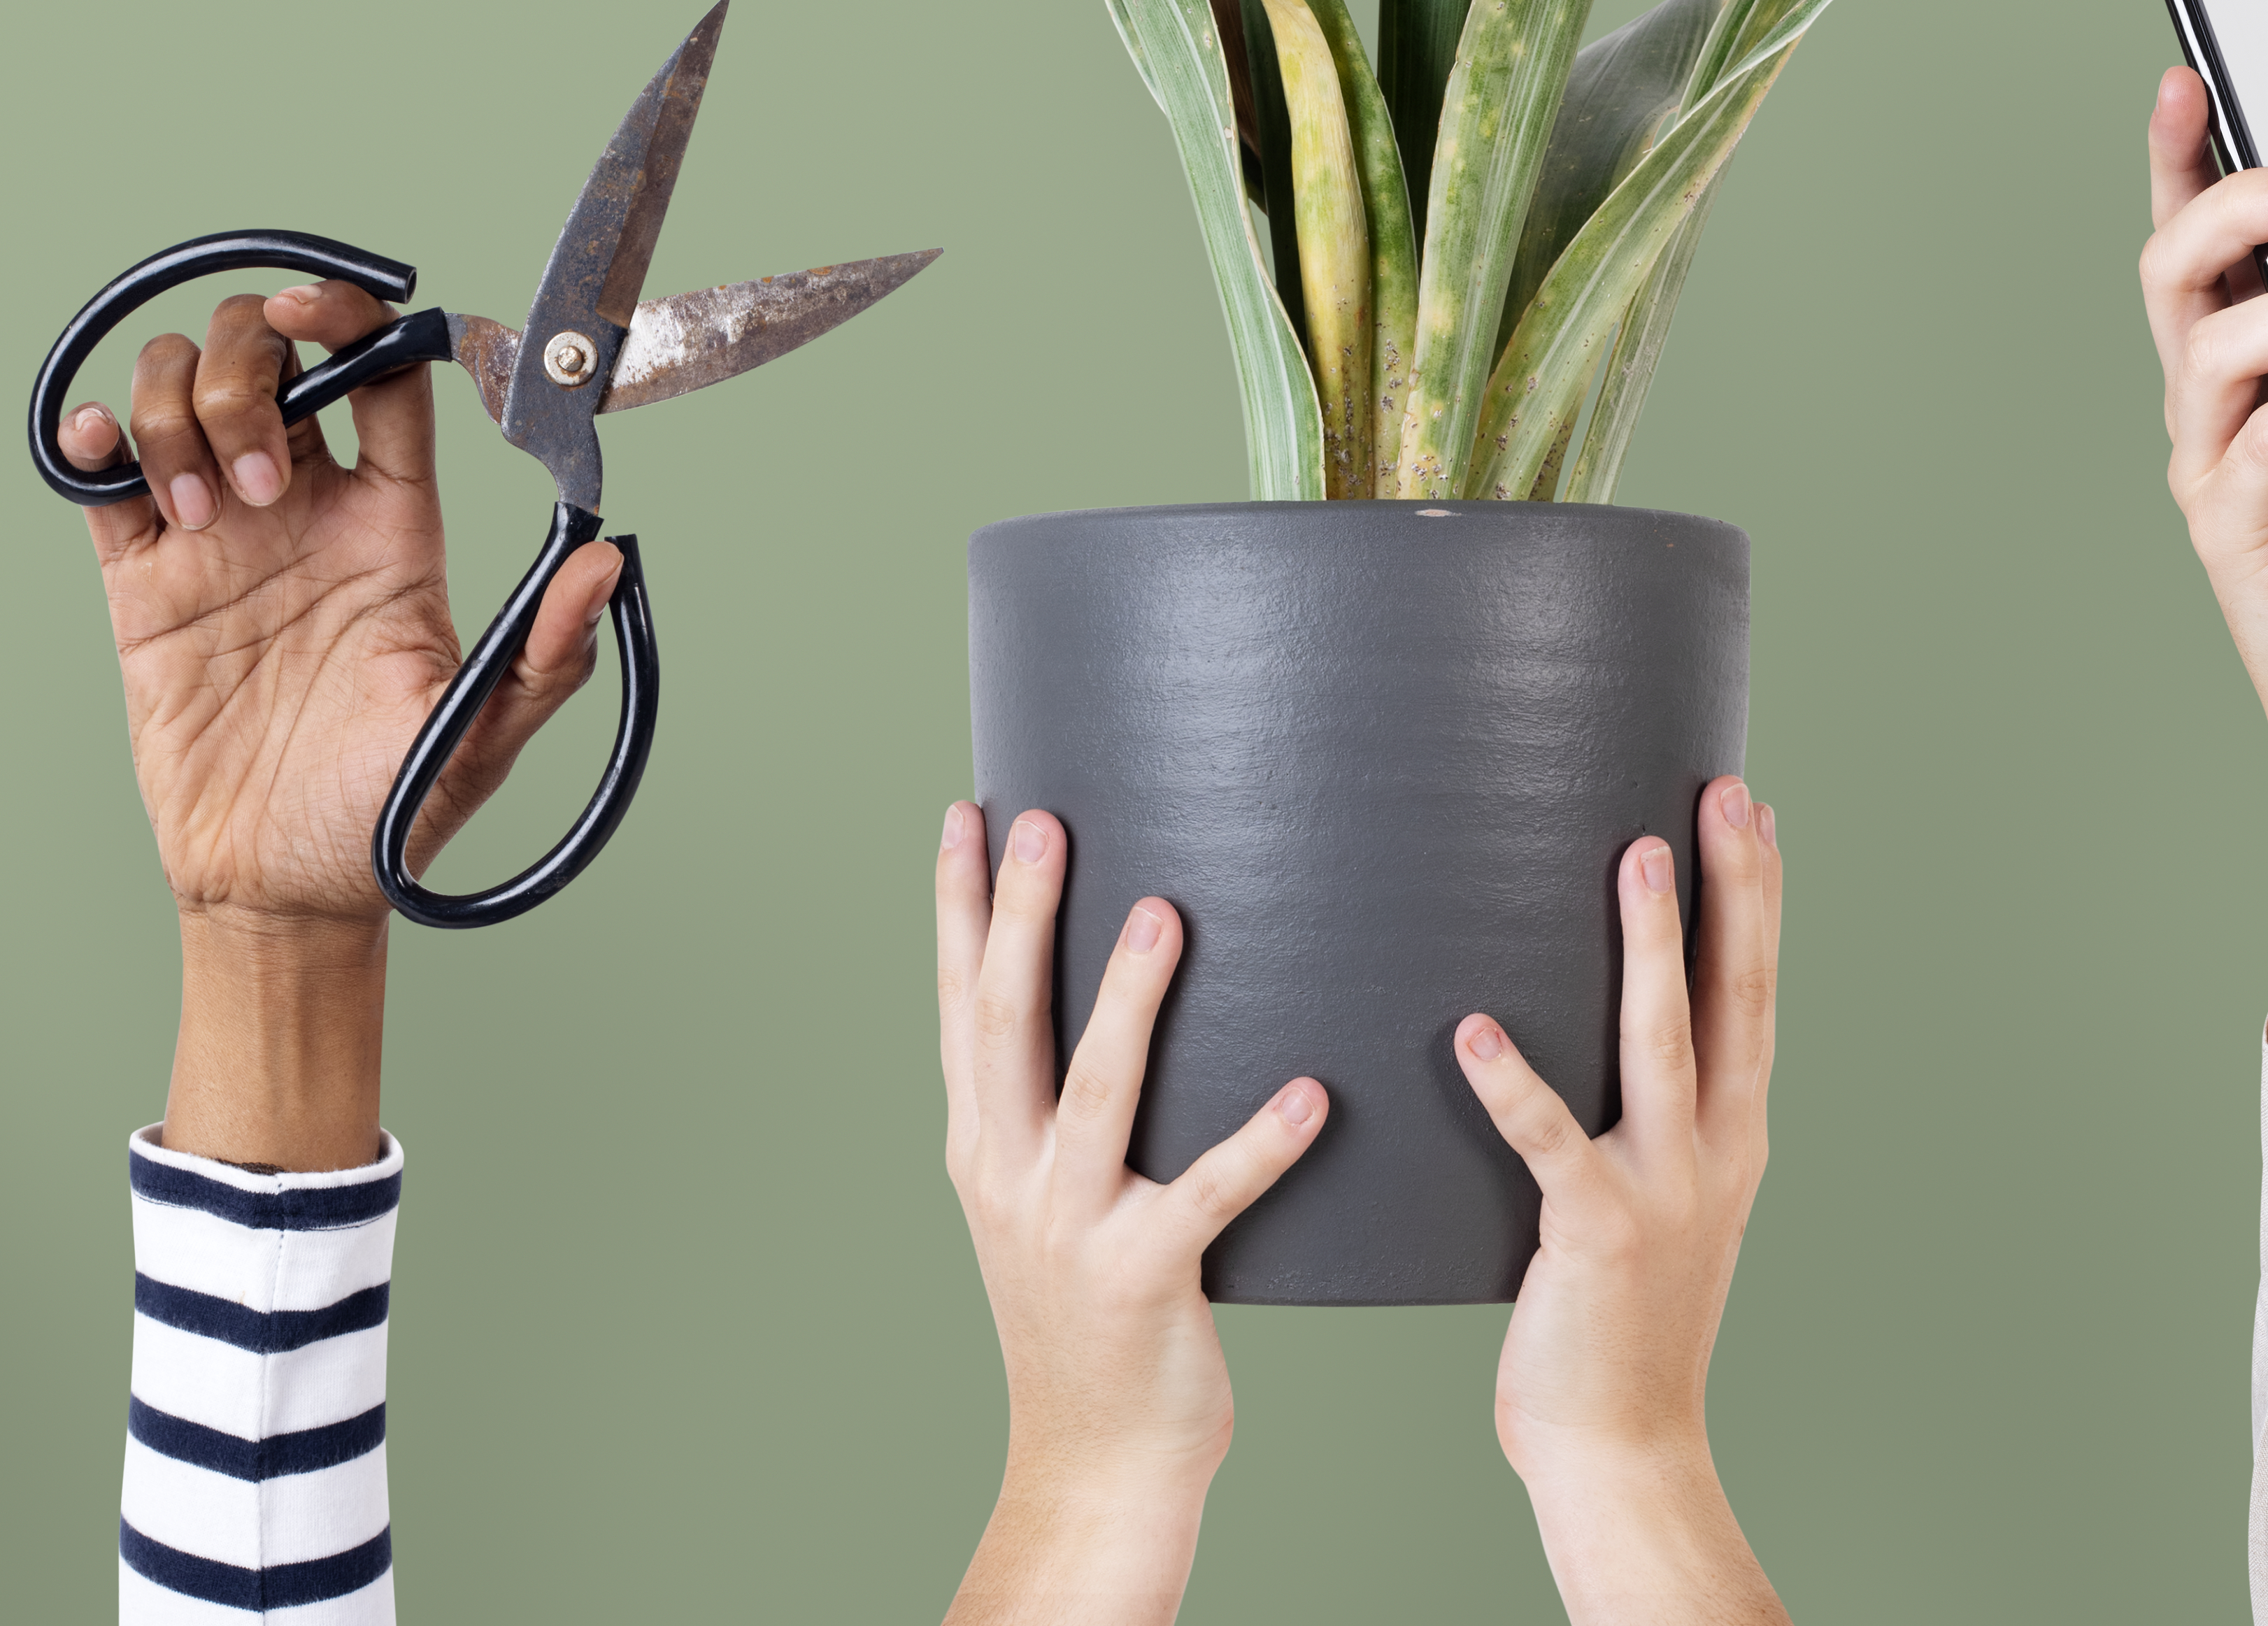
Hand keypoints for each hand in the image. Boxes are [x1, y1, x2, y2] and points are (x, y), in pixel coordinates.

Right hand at [60, 278, 622, 930]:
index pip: (381, 373)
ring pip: (180, 392)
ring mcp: (219, 534)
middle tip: (261, 474)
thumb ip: (546, 652)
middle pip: (270, 355)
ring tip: (197, 512)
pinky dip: (91, 435)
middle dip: (250, 375)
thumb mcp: (481, 735)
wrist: (281, 890)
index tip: (312, 313)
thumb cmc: (387, 813)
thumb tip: (609, 560)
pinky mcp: (144, 579)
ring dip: (176, 414)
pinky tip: (102, 452)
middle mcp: (307, 507)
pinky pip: (104, 476)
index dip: (351, 316)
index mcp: (393, 523)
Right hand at [934, 802, 1327, 1625]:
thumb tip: (1091, 992)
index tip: (968, 812)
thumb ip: (1046, 1111)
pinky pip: (1208, 1195)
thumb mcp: (1034, 1203)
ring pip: (1095, 1091)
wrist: (1096, 1455)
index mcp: (980, 1147)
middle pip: (1007, 1022)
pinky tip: (1308, 1096)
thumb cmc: (1086, 1315)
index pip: (960, 1005)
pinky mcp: (1142, 1275)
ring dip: (1127, 998)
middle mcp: (1008, 1175)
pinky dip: (1259, 1143)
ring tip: (1168, 912)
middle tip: (1047, 818)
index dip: (959, 907)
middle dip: (1024, 916)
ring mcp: (1067, 1226)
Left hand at [1457, 778, 1791, 1625]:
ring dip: (1650, 948)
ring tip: (1634, 858)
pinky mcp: (1597, 1235)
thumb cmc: (1617, 1321)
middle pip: (1733, 996)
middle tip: (1719, 792)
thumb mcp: (1663, 1204)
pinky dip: (1514, 1084)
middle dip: (1731, 889)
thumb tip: (1606, 1033)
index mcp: (1734, 1135)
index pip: (1753, 992)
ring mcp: (1666, 1192)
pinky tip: (1475, 1030)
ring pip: (1661, 1044)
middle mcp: (1717, 1149)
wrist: (1624, 1447)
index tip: (1751, 806)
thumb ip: (1650, 1123)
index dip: (1757, 898)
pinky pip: (1552, 1143)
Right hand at [2138, 70, 2267, 771]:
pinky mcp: (2230, 533)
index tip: (2196, 72)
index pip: (2199, 238)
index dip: (2182, 155)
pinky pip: (2259, 447)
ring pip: (2209, 347)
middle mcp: (2215, 402)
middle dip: (2228, 200)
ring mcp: (2212, 465)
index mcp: (2256, 360)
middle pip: (2173, 269)